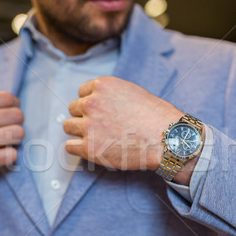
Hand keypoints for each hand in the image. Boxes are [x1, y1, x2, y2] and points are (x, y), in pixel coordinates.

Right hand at [0, 91, 23, 200]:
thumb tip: (7, 103)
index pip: (10, 99)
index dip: (13, 107)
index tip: (9, 114)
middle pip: (18, 116)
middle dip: (15, 123)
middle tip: (6, 130)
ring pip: (18, 134)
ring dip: (14, 139)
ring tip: (3, 142)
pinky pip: (12, 154)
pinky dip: (9, 155)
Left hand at [63, 76, 182, 170]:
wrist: (167, 140)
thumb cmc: (156, 117)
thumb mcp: (132, 92)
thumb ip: (111, 95)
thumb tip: (95, 102)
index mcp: (103, 85)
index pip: (82, 92)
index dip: (92, 103)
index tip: (102, 113)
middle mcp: (92, 103)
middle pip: (73, 108)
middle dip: (84, 117)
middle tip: (101, 127)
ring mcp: (89, 126)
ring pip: (68, 127)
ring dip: (79, 132)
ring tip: (96, 138)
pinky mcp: (89, 148)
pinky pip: (69, 147)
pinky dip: (78, 149)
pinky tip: (91, 150)